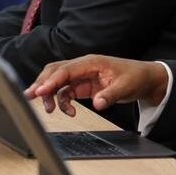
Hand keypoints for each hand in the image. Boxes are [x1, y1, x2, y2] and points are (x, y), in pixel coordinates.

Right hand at [24, 55, 169, 116]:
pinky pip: (65, 92)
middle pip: (54, 72)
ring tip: (48, 109)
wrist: (145, 79)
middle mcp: (82, 67)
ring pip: (57, 82)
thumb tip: (97, 104)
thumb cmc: (135, 77)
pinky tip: (68, 112)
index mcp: (90, 62)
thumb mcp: (126, 87)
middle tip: (30, 96)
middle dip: (41, 84)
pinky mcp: (82, 86)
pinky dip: (62, 102)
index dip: (51, 80)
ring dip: (50, 95)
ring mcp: (81, 76)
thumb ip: (110, 95)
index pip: (65, 70)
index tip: (39, 91)